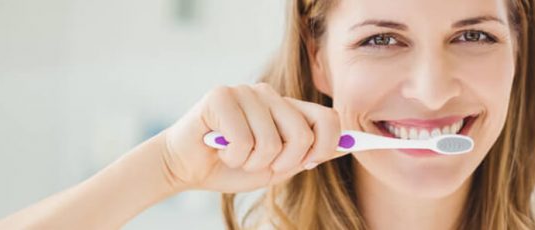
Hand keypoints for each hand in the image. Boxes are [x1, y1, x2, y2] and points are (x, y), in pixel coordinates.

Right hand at [162, 83, 344, 192]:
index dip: (326, 146)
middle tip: (260, 164)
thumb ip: (308, 154)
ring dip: (252, 163)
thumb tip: (348, 145)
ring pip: (271, 142)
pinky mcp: (220, 96)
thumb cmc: (232, 165)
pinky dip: (232, 157)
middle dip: (284, 163)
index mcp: (286, 107)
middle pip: (302, 134)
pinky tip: (220, 148)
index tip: (310, 162)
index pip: (327, 117)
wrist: (187, 167)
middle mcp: (268, 93)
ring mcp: (245, 91)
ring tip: (236, 156)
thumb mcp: (277, 166)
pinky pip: (243, 141)